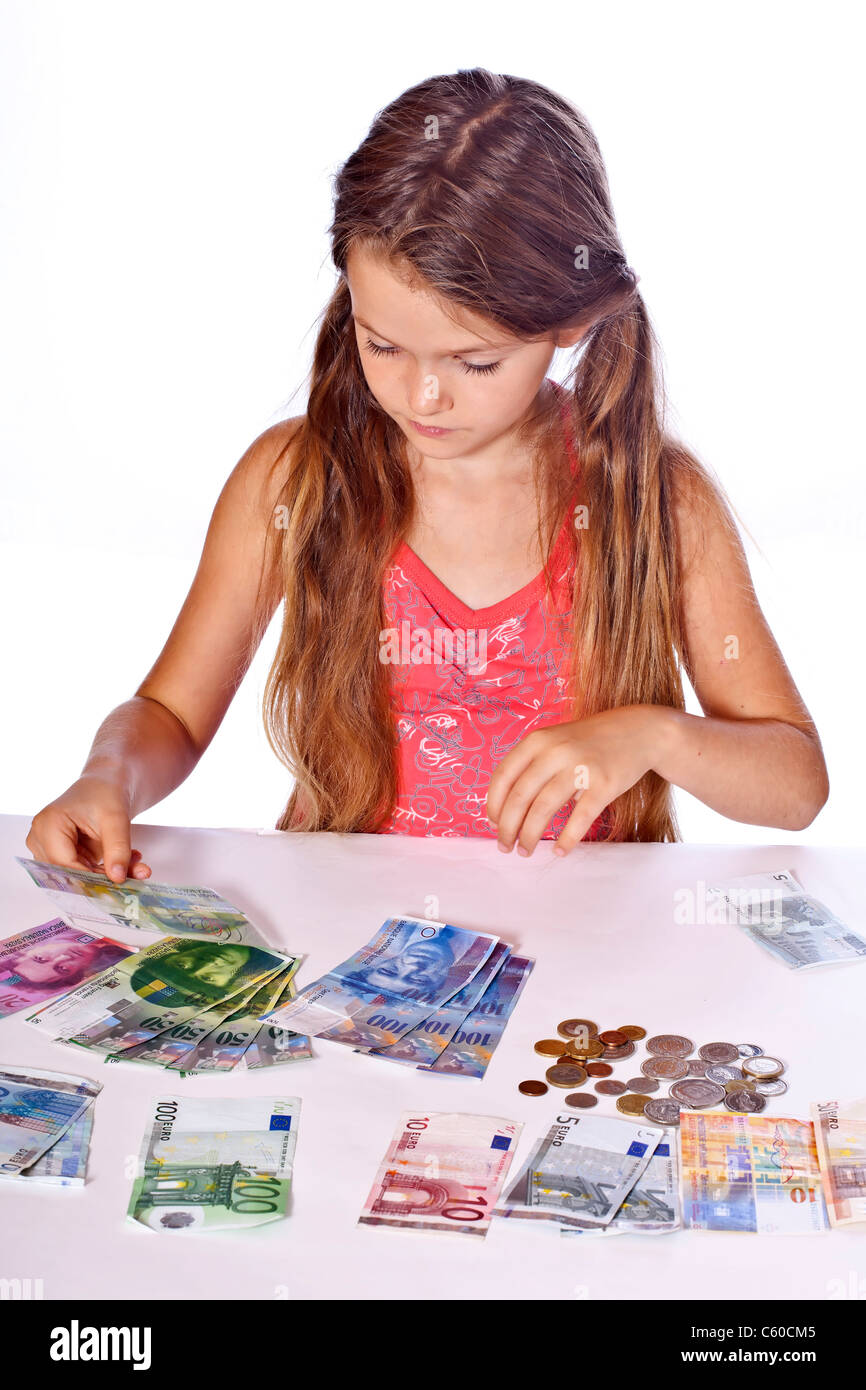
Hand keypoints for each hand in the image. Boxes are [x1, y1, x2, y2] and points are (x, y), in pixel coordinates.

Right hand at [25, 774, 151, 882]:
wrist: (107, 785)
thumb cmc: (105, 793)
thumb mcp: (116, 819)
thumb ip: (117, 849)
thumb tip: (118, 878)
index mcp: (48, 824)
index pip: (64, 864)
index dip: (91, 877)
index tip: (118, 881)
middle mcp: (41, 838)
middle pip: (70, 872)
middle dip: (104, 877)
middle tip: (137, 873)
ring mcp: (50, 848)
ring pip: (79, 876)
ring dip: (108, 874)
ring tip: (136, 862)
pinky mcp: (63, 855)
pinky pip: (84, 872)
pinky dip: (107, 869)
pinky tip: (128, 859)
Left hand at [486, 705, 666, 856]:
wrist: (637, 731)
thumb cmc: (588, 742)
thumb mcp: (554, 741)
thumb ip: (530, 766)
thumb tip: (504, 810)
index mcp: (537, 741)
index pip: (503, 777)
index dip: (494, 805)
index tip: (493, 825)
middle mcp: (555, 752)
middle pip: (519, 797)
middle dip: (507, 828)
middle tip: (505, 846)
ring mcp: (580, 768)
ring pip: (543, 810)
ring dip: (529, 836)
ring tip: (525, 851)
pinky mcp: (604, 785)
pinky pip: (579, 819)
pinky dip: (566, 840)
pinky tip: (559, 851)